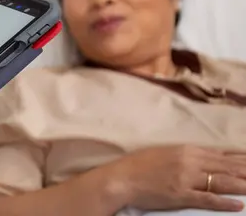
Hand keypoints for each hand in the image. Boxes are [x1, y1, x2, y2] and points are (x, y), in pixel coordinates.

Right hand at [107, 145, 245, 211]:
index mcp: (186, 149)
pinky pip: (207, 199)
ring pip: (221, 182)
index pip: (221, 155)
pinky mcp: (181, 195)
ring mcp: (186, 178)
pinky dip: (224, 202)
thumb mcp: (165, 152)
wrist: (121, 178)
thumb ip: (187, 154)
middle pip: (226, 167)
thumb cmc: (139, 165)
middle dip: (245, 171)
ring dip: (241, 185)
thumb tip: (208, 156)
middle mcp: (190, 162)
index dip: (240, 159)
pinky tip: (238, 205)